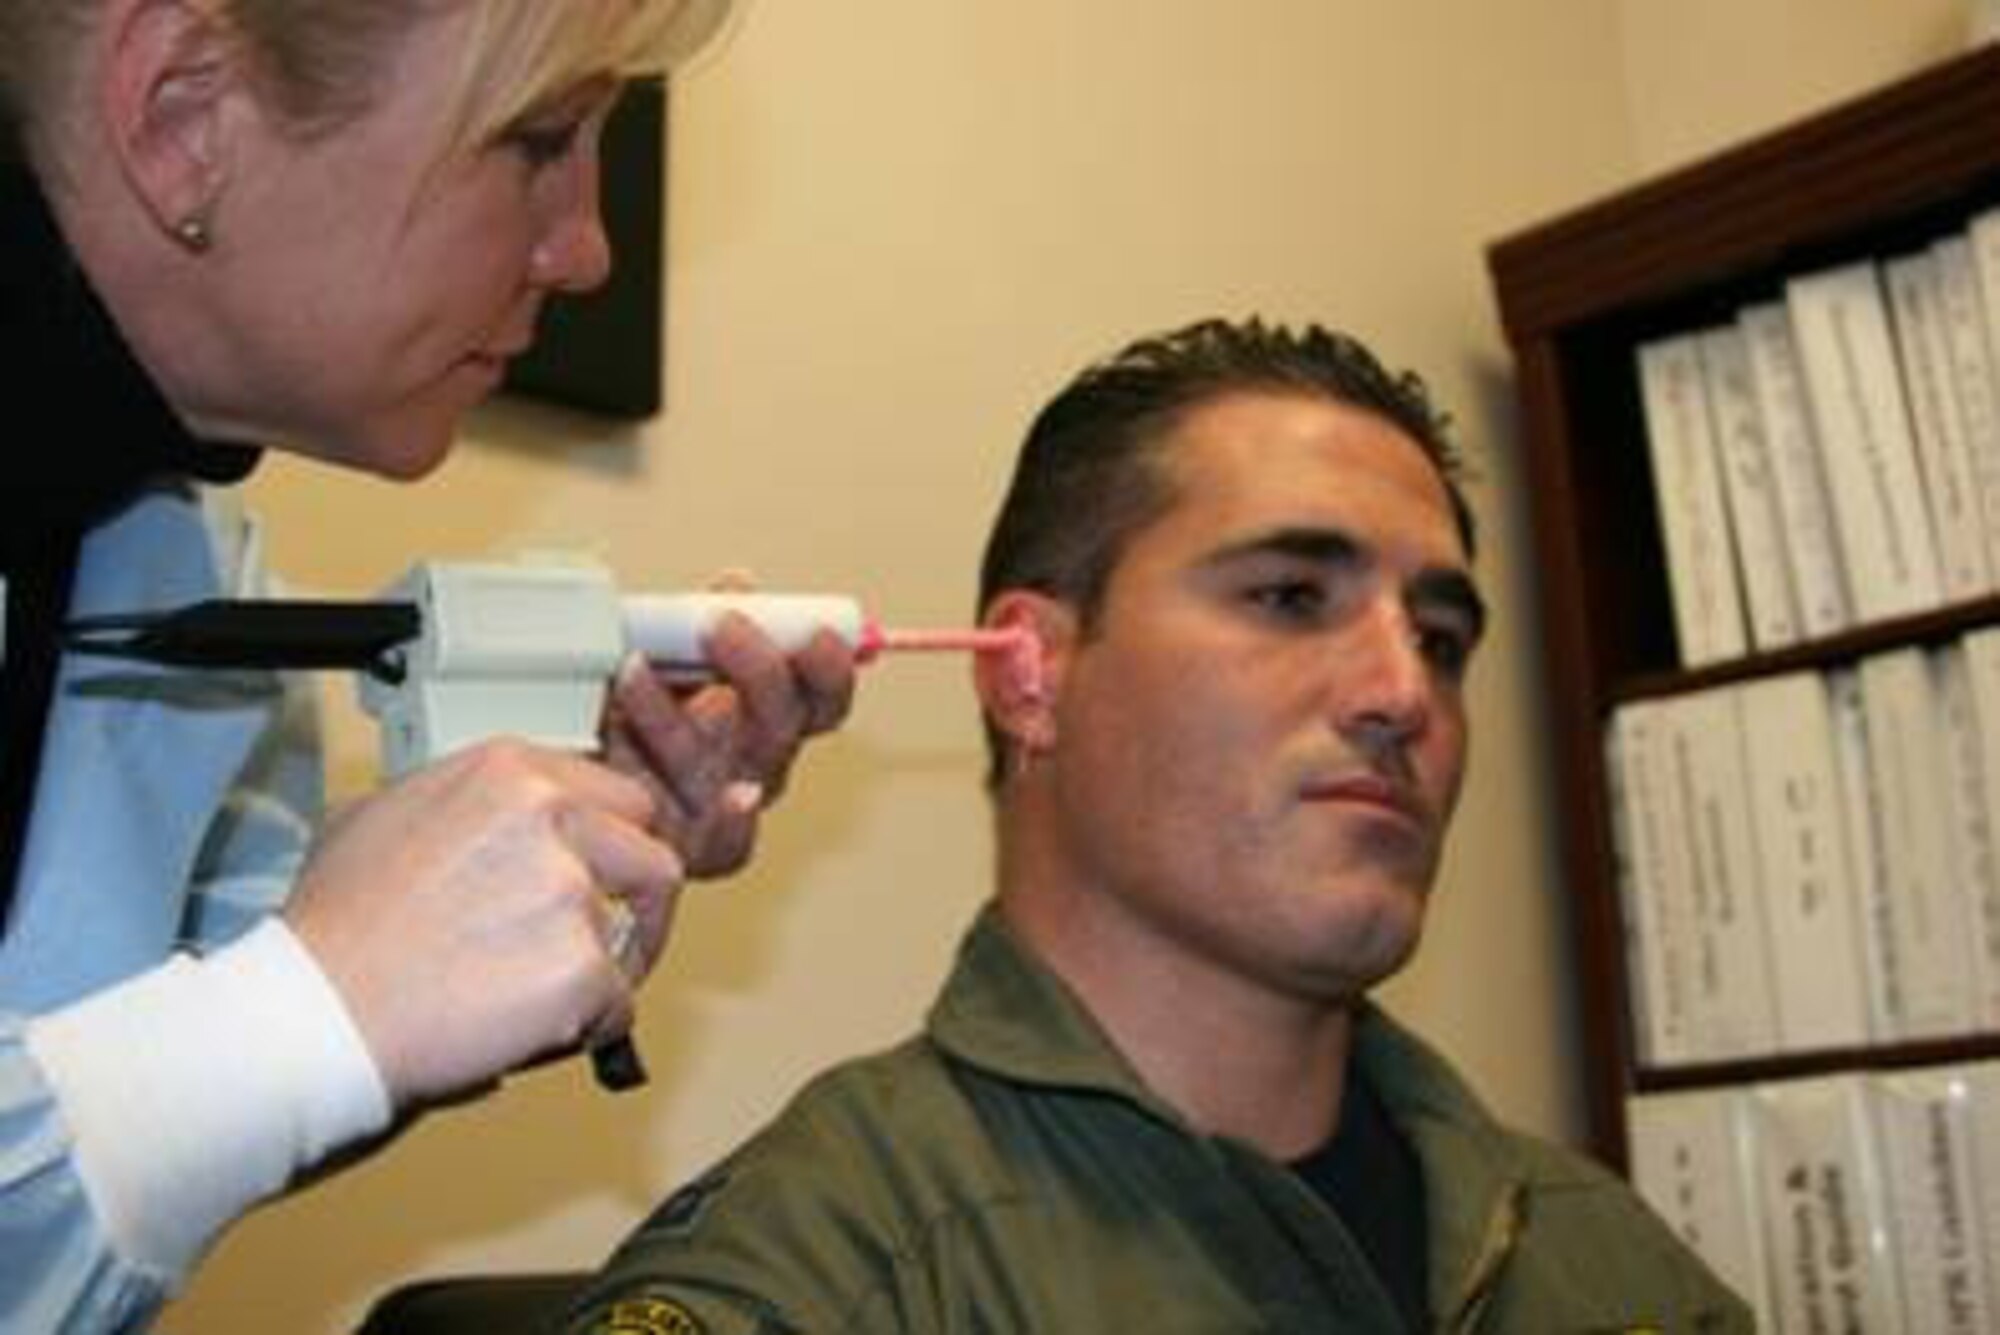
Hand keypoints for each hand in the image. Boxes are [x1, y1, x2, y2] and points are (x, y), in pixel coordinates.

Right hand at [283, 739, 682, 1109]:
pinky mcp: (583, 967)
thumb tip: (494, 824)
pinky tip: (524, 1029)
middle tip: (602, 943)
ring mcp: (572, 892)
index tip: (605, 879)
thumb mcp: (379, 816)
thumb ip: (464, 806)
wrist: (316, 1016)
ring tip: (535, 996)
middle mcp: (552, 817)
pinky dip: (584, 1029)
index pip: (620, 799)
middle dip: (636, 906)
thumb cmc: (334, 932)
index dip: (613, 849)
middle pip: (652, 858)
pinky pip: (619, 1005)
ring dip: (601, 971)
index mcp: (511, 772)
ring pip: (636, 937)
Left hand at [601, 610, 855, 877]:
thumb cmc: (609, 706)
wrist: (552, 769)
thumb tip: (739, 585)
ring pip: (727, 772)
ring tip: (633, 672)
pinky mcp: (679, 851)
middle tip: (720, 624)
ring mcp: (715, 812)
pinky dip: (710, 813)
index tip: (815, 635)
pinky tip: (706, 790)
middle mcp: (750, 766)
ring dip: (679, 718)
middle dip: (759, 673)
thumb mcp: (654, 653)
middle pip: (782, 728)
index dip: (827, 670)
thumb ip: (697, 622)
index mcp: (762, 717)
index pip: (819, 698)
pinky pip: (711, 839)